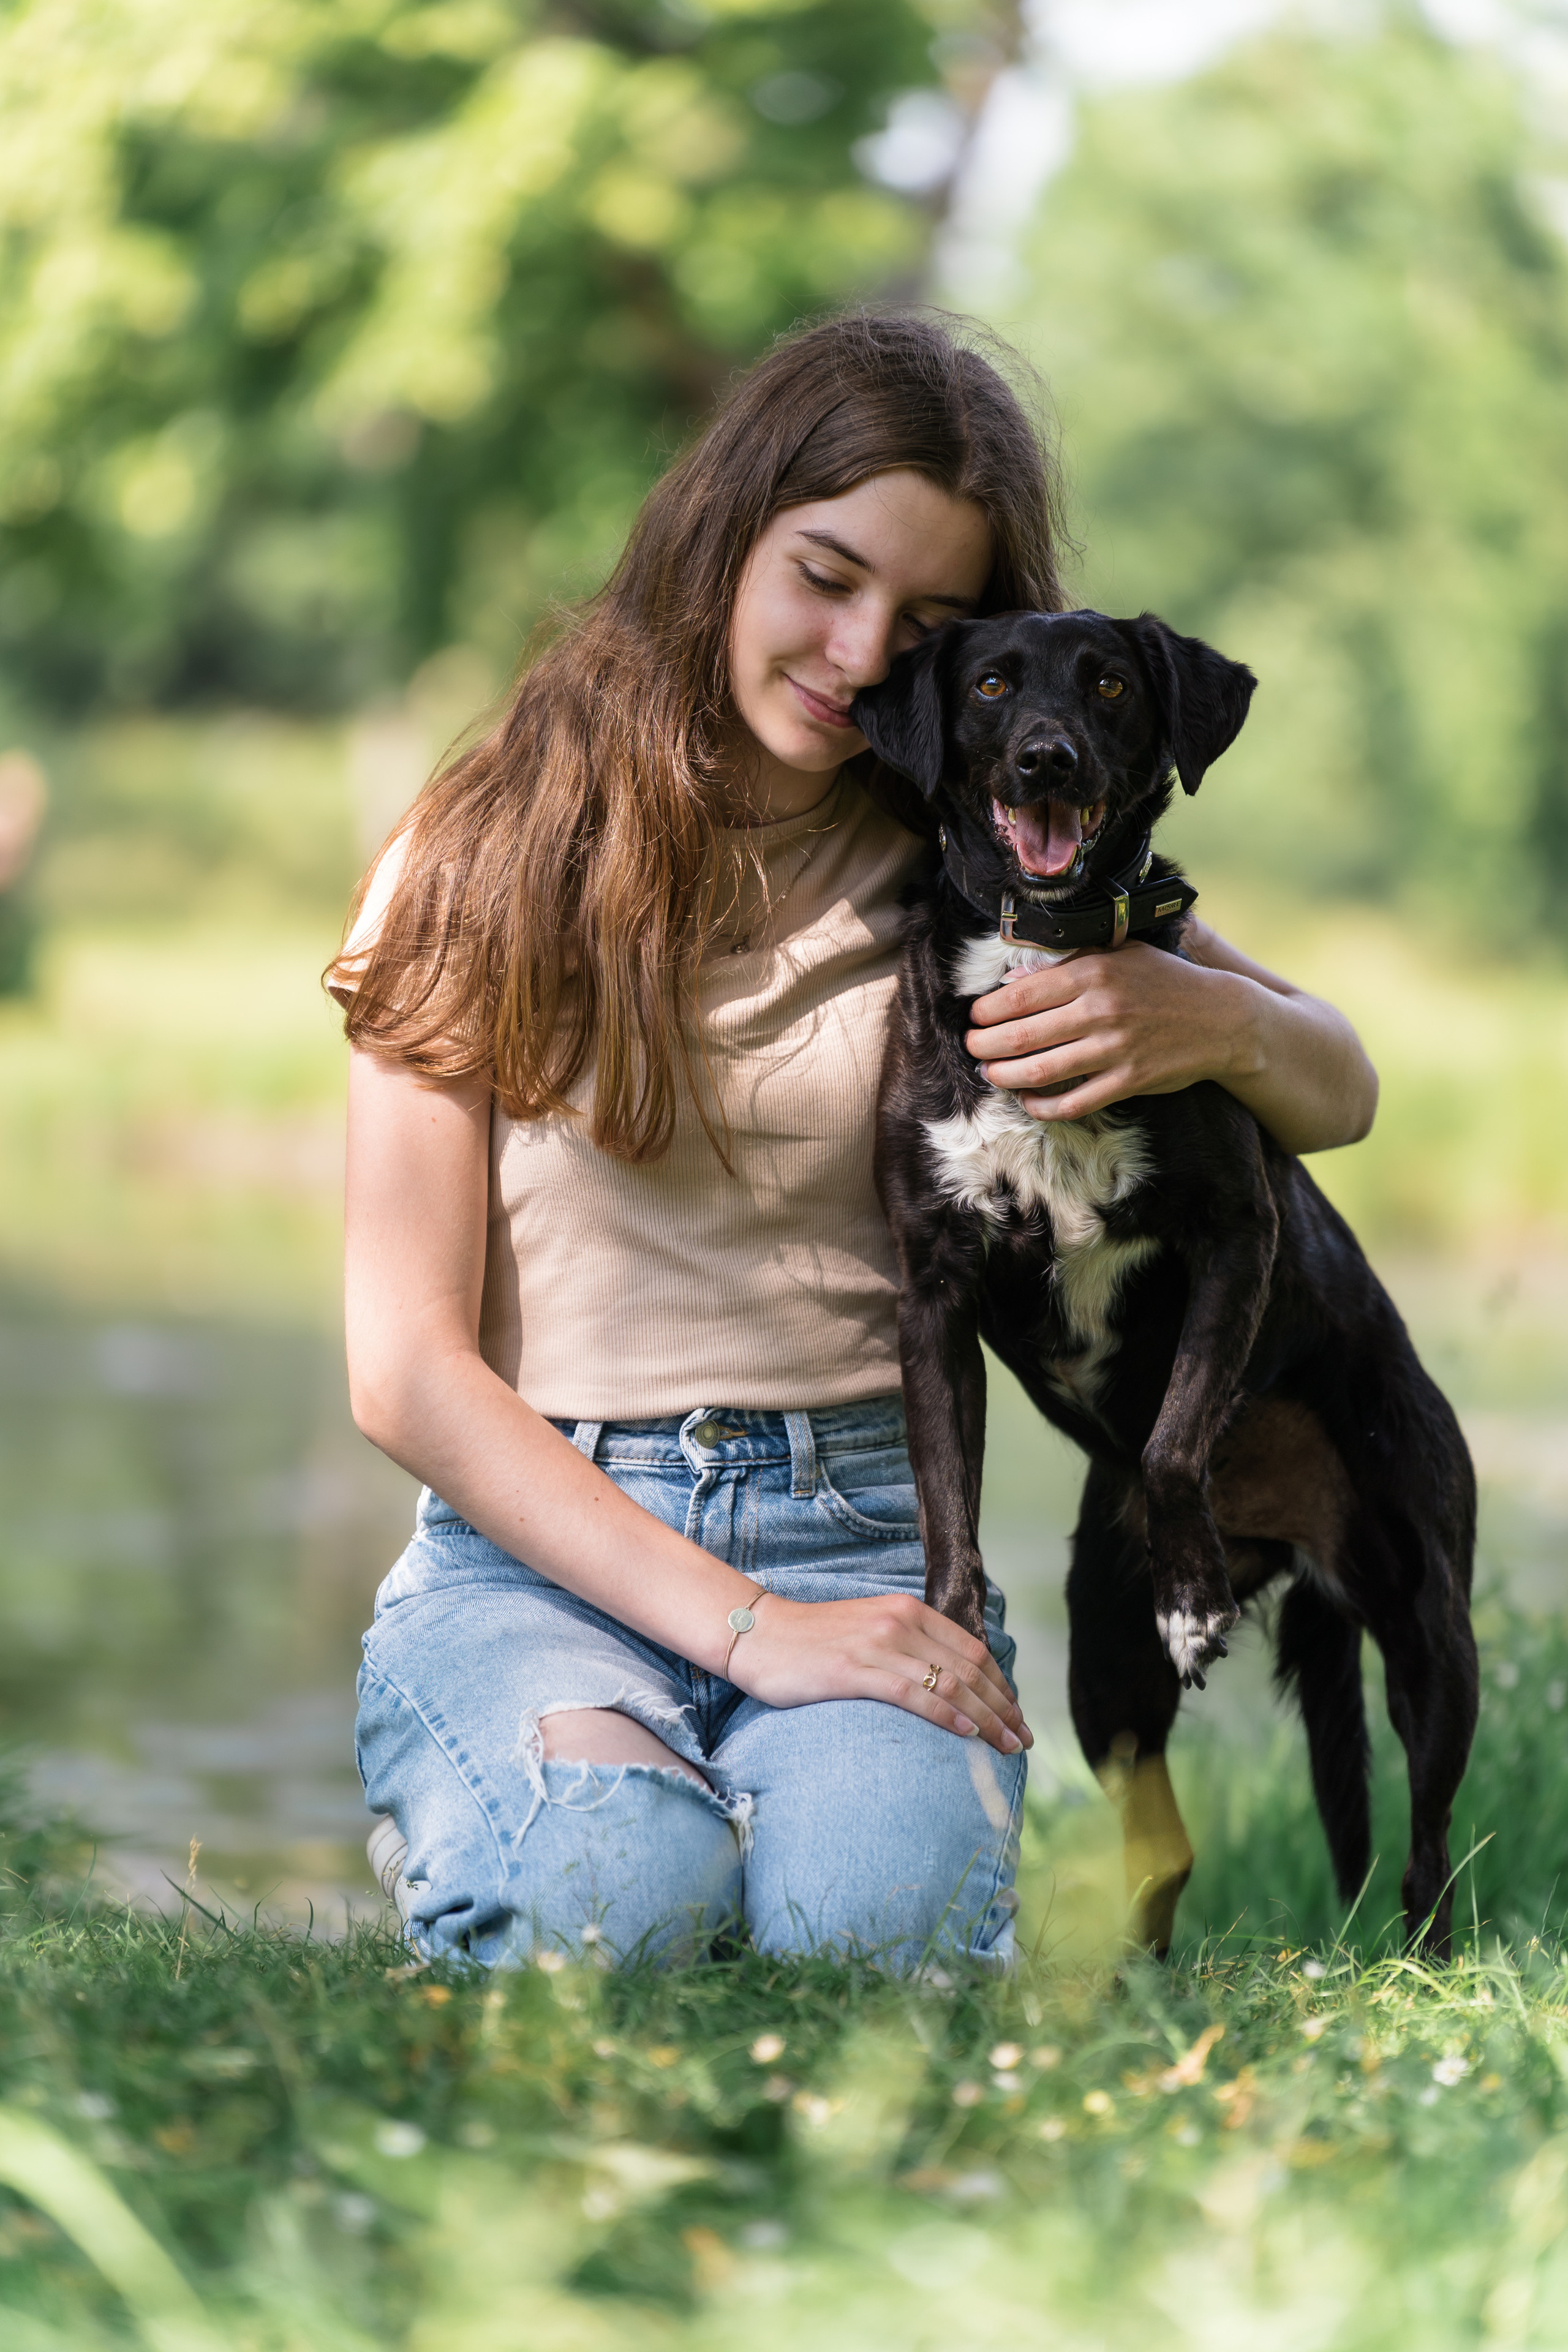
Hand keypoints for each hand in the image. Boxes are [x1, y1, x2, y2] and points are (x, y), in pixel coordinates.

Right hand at [729, 1590, 1030, 1756]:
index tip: (1017, 1716)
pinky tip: (967, 1734)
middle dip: (1003, 1707)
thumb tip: (946, 1683)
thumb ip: (908, 1647)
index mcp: (908, 1611)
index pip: (973, 1650)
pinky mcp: (854, 1671)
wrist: (759, 1634)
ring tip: (1006, 1746)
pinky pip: (913, 1694)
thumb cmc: (813, 1641)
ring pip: (949, 1684)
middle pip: (969, 1669)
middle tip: (1023, 1740)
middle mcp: (899, 1622)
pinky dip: (946, 1716)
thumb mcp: (871, 1631)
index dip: (1002, 1685)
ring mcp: (878, 1645)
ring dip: (986, 1717)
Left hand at [964, 940, 1250, 1121]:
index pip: (1019, 995)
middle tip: (972, 1050)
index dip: (986, 1011)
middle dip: (984, 1046)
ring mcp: (1115, 1048)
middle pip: (1020, 1035)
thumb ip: (1067, 964)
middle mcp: (1101, 1009)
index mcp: (1092, 973)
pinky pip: (1073, 1103)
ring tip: (990, 1074)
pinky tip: (1028, 1101)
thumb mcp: (1118, 956)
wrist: (1221, 1018)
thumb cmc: (1164, 982)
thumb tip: (1014, 979)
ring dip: (1004, 1076)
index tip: (974, 1019)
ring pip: (1040, 1070)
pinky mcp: (1129, 1081)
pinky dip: (1042, 1107)